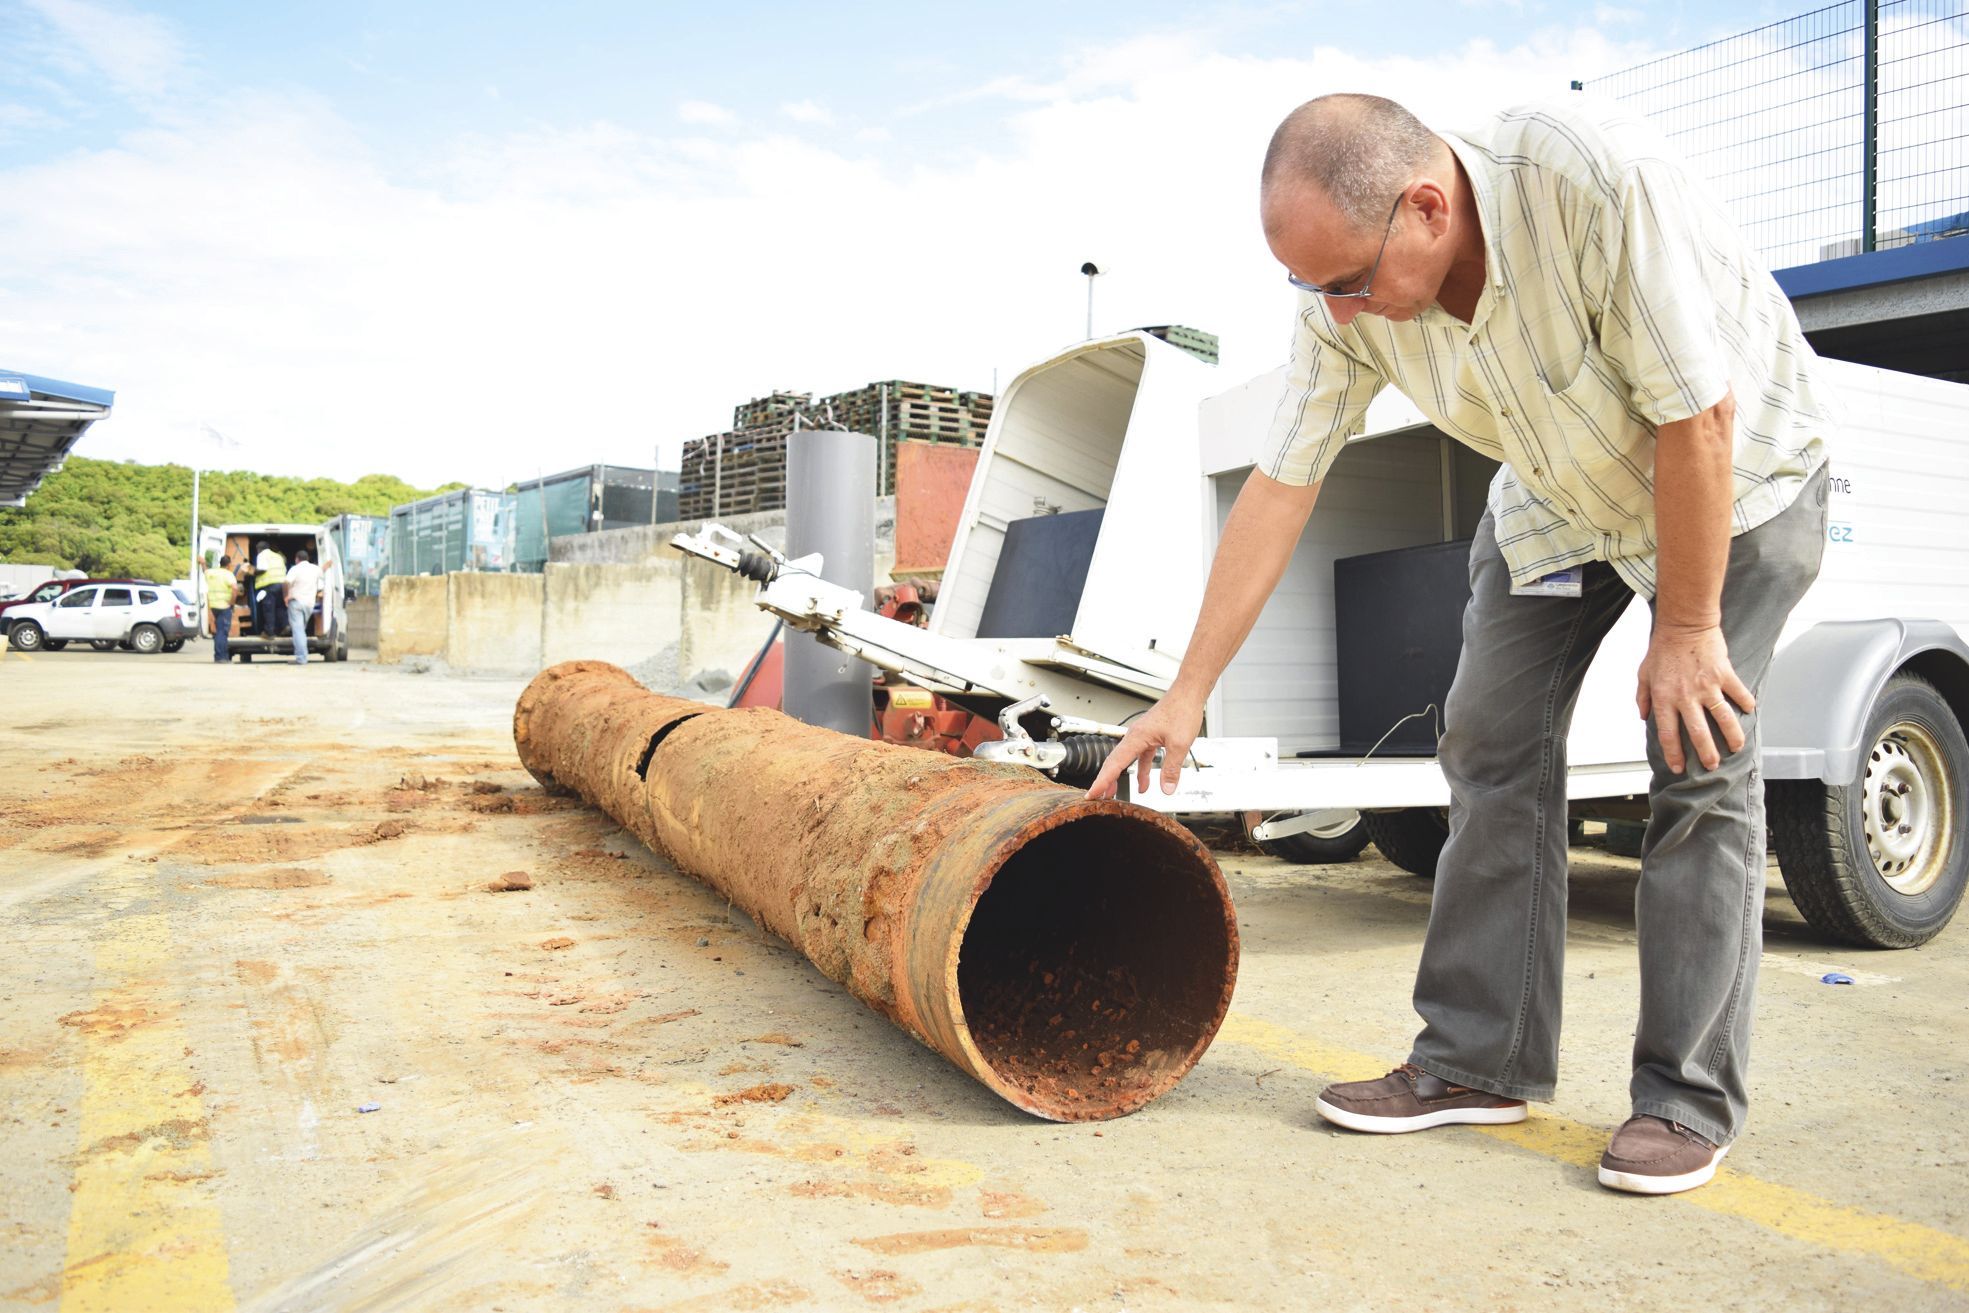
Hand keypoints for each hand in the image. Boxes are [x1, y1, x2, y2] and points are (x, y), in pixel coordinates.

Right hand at [1084, 693, 1204, 799]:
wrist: (1188, 693)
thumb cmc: (1182, 710)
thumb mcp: (1179, 745)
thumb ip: (1172, 769)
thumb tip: (1166, 788)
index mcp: (1136, 737)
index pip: (1114, 764)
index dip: (1102, 781)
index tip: (1092, 794)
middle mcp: (1135, 735)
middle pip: (1114, 762)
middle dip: (1105, 781)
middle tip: (1097, 797)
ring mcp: (1142, 735)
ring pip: (1126, 760)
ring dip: (1121, 777)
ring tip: (1115, 793)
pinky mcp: (1150, 736)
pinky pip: (1141, 756)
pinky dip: (1141, 770)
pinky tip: (1145, 783)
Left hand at [1636, 621, 1753, 773]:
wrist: (1684, 624)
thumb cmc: (1662, 648)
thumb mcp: (1643, 674)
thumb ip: (1642, 697)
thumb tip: (1643, 717)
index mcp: (1664, 698)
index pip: (1668, 734)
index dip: (1674, 754)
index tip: (1679, 768)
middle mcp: (1685, 696)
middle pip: (1698, 733)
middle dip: (1707, 754)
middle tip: (1712, 766)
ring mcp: (1707, 686)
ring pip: (1724, 719)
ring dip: (1732, 737)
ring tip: (1736, 748)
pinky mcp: (1724, 674)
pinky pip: (1739, 694)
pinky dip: (1747, 704)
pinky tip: (1750, 712)